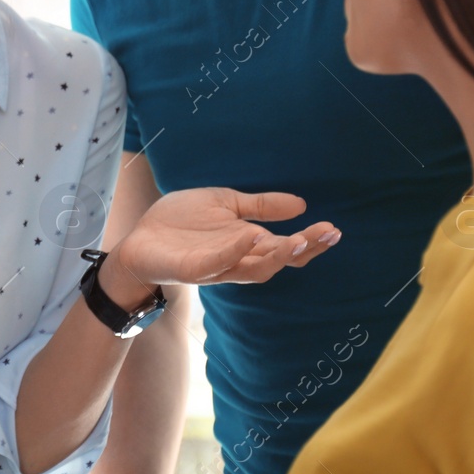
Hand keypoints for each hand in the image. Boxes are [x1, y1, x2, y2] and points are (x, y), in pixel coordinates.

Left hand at [106, 188, 339, 301]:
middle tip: (326, 234)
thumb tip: (301, 204)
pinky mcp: (192, 269)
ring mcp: (215, 267)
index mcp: (247, 243)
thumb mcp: (225, 204)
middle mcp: (237, 259)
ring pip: (254, 269)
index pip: (286, 248)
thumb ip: (260, 206)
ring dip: (277, 255)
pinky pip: (216, 264)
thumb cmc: (181, 224)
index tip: (333, 229)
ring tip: (298, 239)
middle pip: (277, 261)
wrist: (139, 238)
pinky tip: (248, 236)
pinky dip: (233, 251)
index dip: (311, 242)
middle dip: (303, 249)